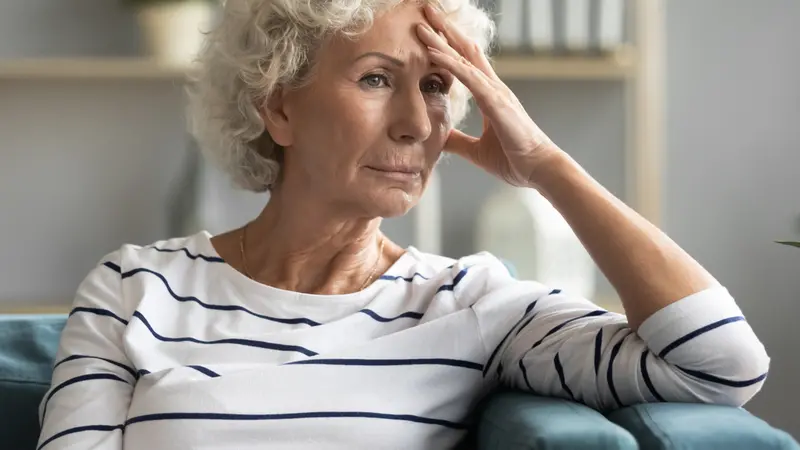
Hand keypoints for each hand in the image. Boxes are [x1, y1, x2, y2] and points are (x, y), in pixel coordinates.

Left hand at [417, 4, 562, 187]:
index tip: (429, 30)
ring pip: (464, 58)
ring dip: (442, 40)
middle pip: (465, 50)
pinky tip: (434, 52)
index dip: (448, 44)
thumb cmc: (515, 160)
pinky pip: (469, 77)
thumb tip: (441, 139)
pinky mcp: (496, 102)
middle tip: (426, 10)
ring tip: (422, 24)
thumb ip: (459, 141)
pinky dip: (450, 64)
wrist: (539, 170)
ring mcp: (496, 92)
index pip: (466, 62)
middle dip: (445, 30)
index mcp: (490, 95)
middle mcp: (494, 87)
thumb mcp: (477, 150)